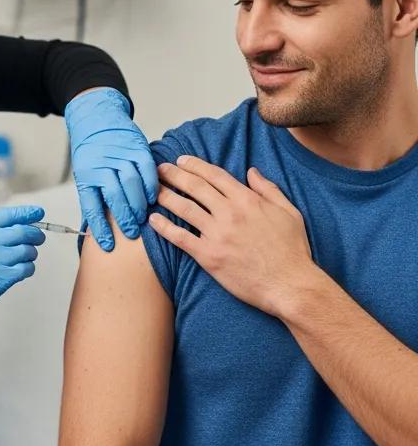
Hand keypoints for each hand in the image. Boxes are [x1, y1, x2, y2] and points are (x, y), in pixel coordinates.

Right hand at [0, 204, 45, 349]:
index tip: (38, 212)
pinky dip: (28, 268)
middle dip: (35, 234)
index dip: (27, 212)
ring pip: (28, 251)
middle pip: (23, 231)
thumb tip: (13, 225)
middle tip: (38, 238)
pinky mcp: (1, 279)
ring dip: (31, 253)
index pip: (8, 215)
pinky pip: (26, 269)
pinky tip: (22, 270)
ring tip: (25, 257)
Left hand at [65, 88, 158, 251]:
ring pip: (131, 184)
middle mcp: (101, 165)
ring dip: (138, 204)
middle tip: (131, 232)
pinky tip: (151, 197)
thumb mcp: (85, 174)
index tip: (108, 245)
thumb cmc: (91, 152)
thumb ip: (94, 195)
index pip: (91, 206)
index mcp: (85, 175)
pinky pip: (146, 170)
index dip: (100, 228)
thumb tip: (100, 226)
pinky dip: (150, 185)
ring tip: (142, 218)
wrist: (97, 120)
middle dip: (124, 218)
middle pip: (114, 196)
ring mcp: (119, 155)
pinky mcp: (136, 147)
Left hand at [147, 156, 316, 316]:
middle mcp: (229, 213)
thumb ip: (269, 189)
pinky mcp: (208, 256)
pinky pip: (180, 238)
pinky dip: (164, 227)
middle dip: (174, 175)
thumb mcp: (289, 212)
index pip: (214, 175)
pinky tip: (152, 220)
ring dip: (165, 196)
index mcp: (247, 200)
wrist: (290, 285)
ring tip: (152, 189)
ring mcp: (217, 234)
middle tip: (159, 169)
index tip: (181, 160)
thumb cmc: (292, 250)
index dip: (195, 165)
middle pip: (194, 187)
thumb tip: (251, 171)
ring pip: (183, 208)